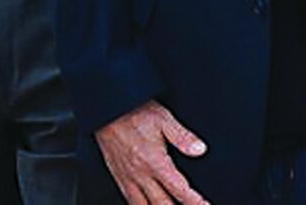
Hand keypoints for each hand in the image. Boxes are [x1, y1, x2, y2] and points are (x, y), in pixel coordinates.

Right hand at [95, 101, 209, 204]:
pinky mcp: (118, 176)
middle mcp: (140, 174)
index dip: (196, 202)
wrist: (105, 109)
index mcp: (154, 162)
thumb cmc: (133, 111)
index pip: (180, 190)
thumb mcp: (162, 118)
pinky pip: (130, 201)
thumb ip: (182, 136)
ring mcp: (127, 178)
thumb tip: (200, 150)